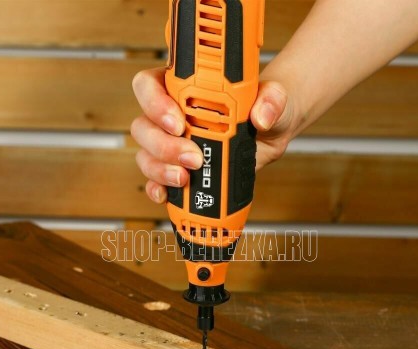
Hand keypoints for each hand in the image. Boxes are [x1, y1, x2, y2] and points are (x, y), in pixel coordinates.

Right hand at [131, 67, 293, 203]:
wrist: (270, 133)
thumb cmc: (263, 105)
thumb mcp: (273, 96)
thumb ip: (272, 99)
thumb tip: (262, 117)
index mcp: (182, 86)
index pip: (149, 85)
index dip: (155, 103)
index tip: (179, 121)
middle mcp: (170, 115)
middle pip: (144, 126)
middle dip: (163, 145)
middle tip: (193, 156)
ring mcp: (171, 143)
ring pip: (147, 155)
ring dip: (161, 169)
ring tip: (185, 177)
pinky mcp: (178, 168)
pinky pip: (156, 179)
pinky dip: (158, 187)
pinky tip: (166, 194)